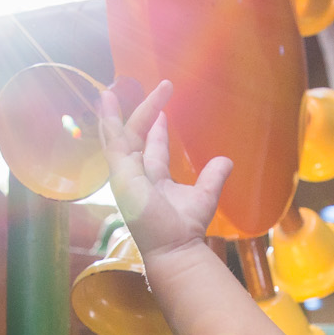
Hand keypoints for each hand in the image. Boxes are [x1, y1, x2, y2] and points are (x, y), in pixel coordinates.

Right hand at [98, 79, 231, 260]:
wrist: (174, 245)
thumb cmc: (185, 227)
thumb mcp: (205, 195)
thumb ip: (214, 176)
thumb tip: (227, 160)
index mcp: (153, 179)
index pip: (152, 148)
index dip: (156, 128)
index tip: (162, 110)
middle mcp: (136, 175)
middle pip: (134, 137)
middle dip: (141, 113)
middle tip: (152, 90)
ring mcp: (125, 173)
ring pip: (118, 136)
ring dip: (116, 113)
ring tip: (111, 89)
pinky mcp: (119, 172)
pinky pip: (112, 140)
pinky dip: (108, 120)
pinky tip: (106, 101)